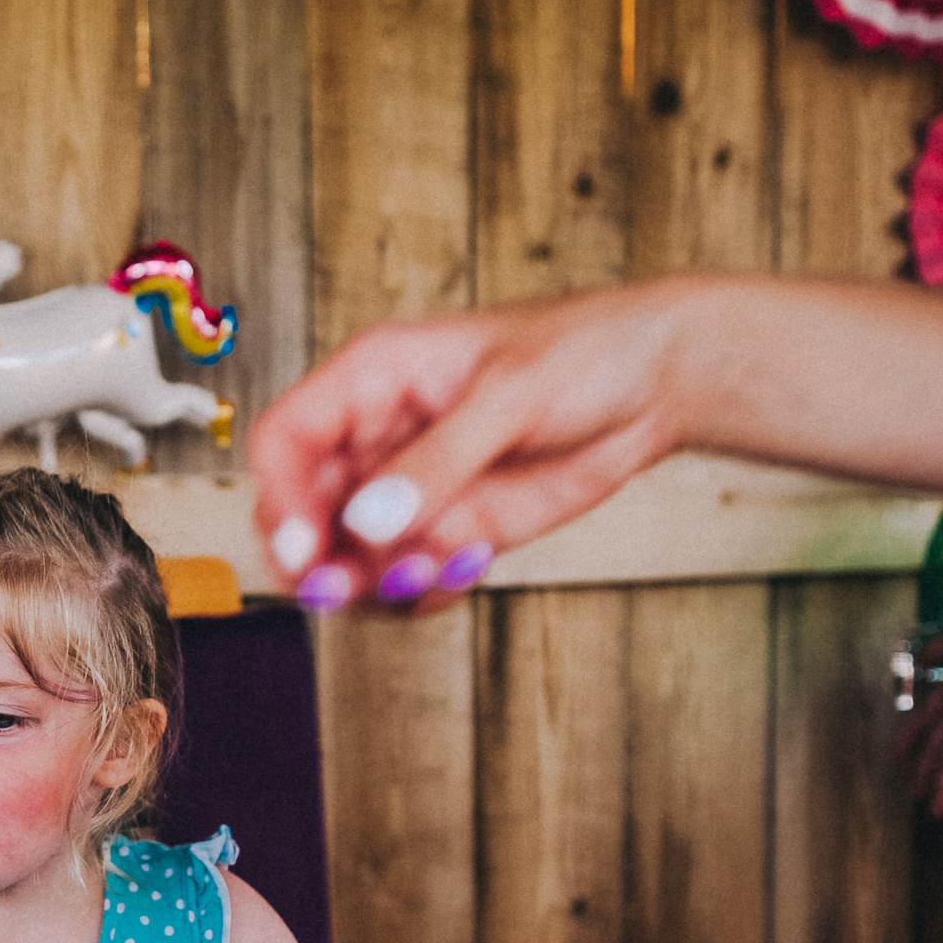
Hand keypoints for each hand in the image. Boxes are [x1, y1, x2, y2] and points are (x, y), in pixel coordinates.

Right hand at [247, 286, 687, 611]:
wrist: (661, 382)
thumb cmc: (586, 351)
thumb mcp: (511, 395)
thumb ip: (438, 460)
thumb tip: (369, 520)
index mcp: (372, 378)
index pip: (287, 441)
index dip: (280, 497)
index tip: (305, 549)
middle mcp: (378, 437)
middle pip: (305, 512)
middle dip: (322, 560)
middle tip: (349, 589)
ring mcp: (411, 490)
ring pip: (350, 560)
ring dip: (378, 583)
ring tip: (441, 564)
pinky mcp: (450, 529)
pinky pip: (405, 580)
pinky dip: (424, 592)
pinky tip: (470, 564)